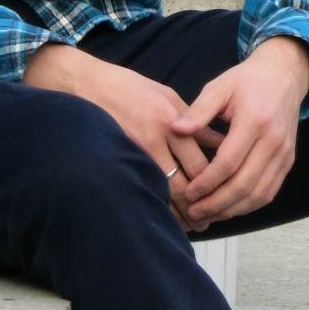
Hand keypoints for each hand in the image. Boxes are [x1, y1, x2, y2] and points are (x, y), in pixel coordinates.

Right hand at [23, 43, 211, 223]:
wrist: (87, 84)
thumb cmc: (130, 88)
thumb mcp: (168, 96)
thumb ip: (196, 121)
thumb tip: (221, 142)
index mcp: (172, 121)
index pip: (199, 164)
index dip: (212, 186)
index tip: (220, 197)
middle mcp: (155, 139)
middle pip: (182, 184)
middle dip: (196, 207)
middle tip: (206, 222)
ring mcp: (134, 151)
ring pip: (160, 192)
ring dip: (176, 213)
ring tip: (189, 225)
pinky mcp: (118, 157)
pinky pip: (140, 186)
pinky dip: (152, 202)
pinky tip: (160, 213)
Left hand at [169, 37, 308, 230]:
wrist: (283, 75)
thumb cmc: (246, 81)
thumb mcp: (219, 87)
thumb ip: (198, 110)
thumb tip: (175, 129)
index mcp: (254, 121)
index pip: (228, 162)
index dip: (207, 182)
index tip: (188, 192)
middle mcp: (273, 141)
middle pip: (244, 185)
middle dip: (216, 204)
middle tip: (194, 212)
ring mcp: (284, 154)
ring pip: (259, 194)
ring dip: (232, 210)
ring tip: (208, 215)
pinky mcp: (288, 161)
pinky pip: (269, 192)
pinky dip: (249, 205)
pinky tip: (229, 208)